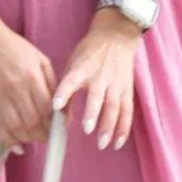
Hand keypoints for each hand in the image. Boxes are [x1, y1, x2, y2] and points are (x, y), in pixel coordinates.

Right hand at [0, 19, 56, 150]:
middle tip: (46, 137)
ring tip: (32, 138)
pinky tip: (16, 144)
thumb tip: (61, 109)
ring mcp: (0, 96)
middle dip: (42, 135)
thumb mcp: (40, 59)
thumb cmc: (14, 47)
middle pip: (32, 122)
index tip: (58, 130)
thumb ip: (52, 83)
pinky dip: (8, 139)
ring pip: (16, 128)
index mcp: (32, 77)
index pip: (47, 110)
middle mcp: (16, 89)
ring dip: (27, 139)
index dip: (54, 125)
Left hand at [53, 9, 142, 150]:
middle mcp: (100, 77)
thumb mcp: (72, 64)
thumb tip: (56, 114)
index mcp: (82, 69)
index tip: (55, 106)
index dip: (63, 93)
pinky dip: (123, 128)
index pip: (71, 81)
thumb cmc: (88, 54)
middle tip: (87, 131)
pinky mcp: (127, 90)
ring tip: (102, 144)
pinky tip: (117, 143)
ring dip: (109, 127)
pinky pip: (127, 111)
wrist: (116, 37)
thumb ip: (65, 88)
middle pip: (98, 97)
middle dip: (93, 114)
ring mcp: (116, 83)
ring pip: (114, 107)